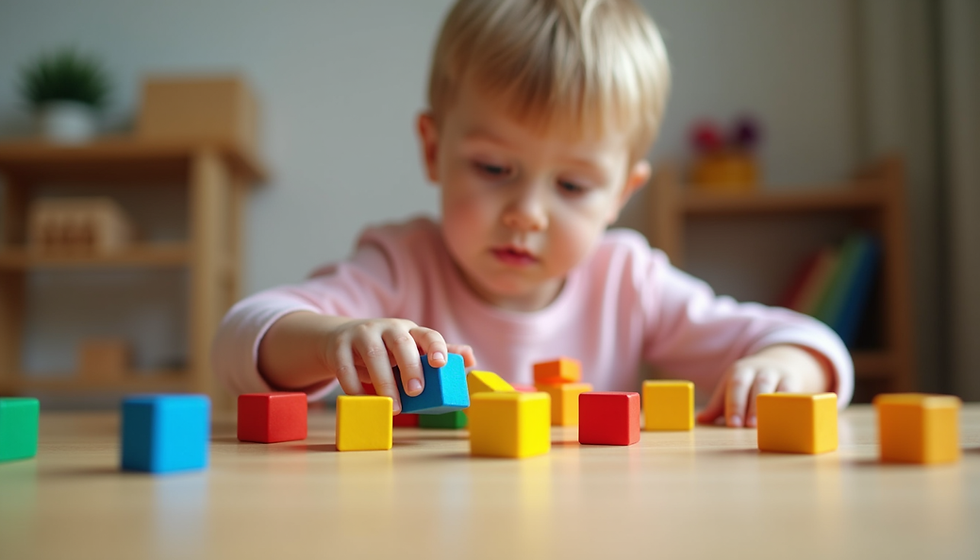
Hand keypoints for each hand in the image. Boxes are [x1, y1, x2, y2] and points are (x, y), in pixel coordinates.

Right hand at [322, 318, 476, 412]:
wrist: (340, 339)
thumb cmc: (386, 350)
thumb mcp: (410, 350)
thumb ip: (438, 355)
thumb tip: (471, 359)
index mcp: (409, 331)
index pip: (427, 334)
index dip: (436, 347)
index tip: (441, 363)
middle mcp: (386, 328)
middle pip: (400, 342)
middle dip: (410, 366)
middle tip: (417, 391)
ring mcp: (361, 335)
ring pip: (373, 355)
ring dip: (384, 382)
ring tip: (394, 406)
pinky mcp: (339, 346)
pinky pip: (345, 366)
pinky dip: (354, 386)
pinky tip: (365, 401)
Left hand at [696, 344, 831, 427]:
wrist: (778, 363)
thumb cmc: (747, 382)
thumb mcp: (731, 388)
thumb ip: (718, 405)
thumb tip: (700, 420)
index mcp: (739, 371)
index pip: (735, 386)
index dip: (734, 404)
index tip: (732, 423)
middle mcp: (758, 370)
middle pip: (755, 386)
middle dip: (751, 406)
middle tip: (747, 425)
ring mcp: (777, 375)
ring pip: (774, 389)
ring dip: (769, 407)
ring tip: (765, 425)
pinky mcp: (793, 381)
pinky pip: (792, 393)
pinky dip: (788, 405)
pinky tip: (785, 419)